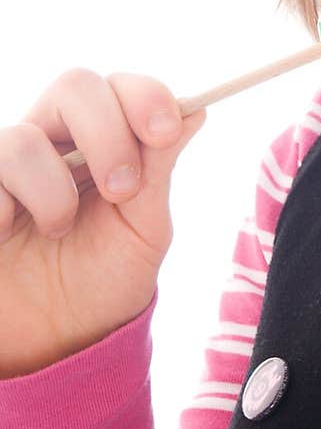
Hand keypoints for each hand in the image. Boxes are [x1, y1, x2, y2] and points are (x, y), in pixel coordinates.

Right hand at [0, 68, 205, 377]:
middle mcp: (51, 139)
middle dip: (108, 133)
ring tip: (60, 229)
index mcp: (100, 140)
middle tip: (123, 190)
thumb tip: (194, 110)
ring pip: (24, 138)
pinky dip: (4, 211)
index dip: (144, 95)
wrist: (52, 343)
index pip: (120, 86)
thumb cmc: (100, 282)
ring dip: (55, 192)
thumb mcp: (141, 230)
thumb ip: (157, 171)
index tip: (165, 131)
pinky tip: (9, 235)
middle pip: (75, 85)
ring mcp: (6, 164)